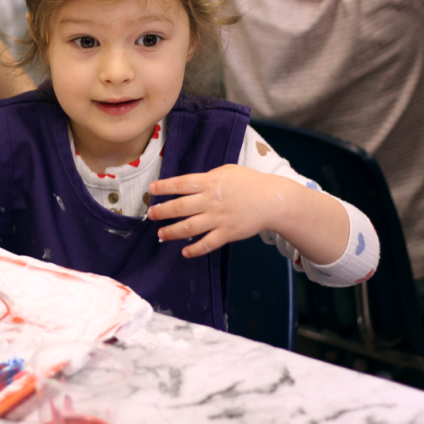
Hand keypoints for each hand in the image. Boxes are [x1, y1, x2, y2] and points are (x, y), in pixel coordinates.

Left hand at [146, 164, 293, 257]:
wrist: (273, 201)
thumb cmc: (249, 182)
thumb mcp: (227, 171)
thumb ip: (207, 178)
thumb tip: (189, 184)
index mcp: (210, 182)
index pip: (181, 184)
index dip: (164, 187)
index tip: (151, 189)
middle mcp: (211, 201)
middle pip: (180, 207)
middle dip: (162, 211)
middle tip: (150, 214)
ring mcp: (218, 218)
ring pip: (189, 228)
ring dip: (172, 232)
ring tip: (161, 234)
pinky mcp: (227, 233)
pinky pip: (207, 244)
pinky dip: (195, 250)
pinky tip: (185, 252)